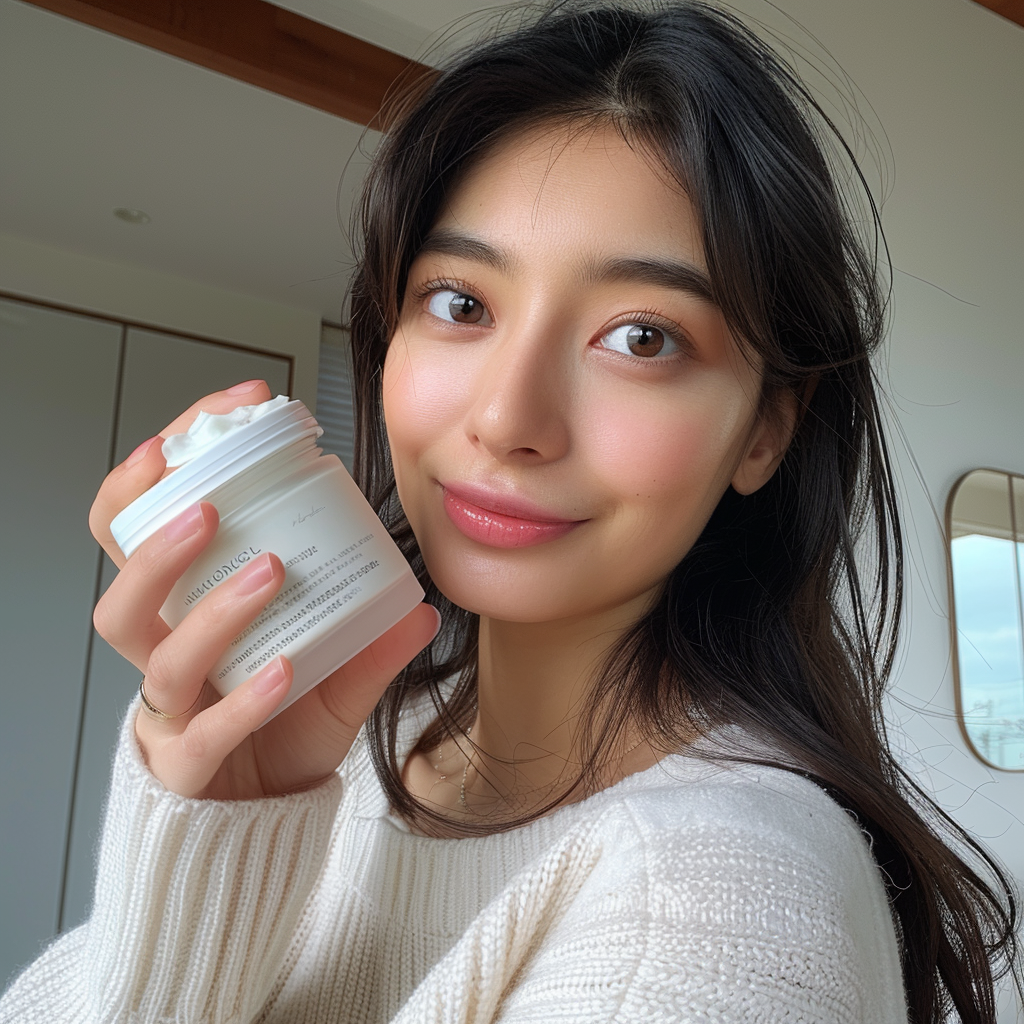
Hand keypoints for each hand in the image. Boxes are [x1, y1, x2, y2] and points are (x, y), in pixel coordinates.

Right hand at [89, 380, 438, 798]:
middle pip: (122, 589)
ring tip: (265, 569)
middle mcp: (164, 658)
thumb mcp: (330, 677)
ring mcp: (170, 714)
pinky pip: (205, 729)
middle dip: (154, 538)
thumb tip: (420, 603)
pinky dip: (246, 695)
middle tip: (210, 502)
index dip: (165, 473)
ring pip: (156, 652)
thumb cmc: (278, 735)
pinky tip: (285, 667)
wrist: (262, 823)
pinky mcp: (187, 767)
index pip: (145, 530)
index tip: (229, 416)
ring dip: (209, 605)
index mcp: (185, 618)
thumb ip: (370, 641)